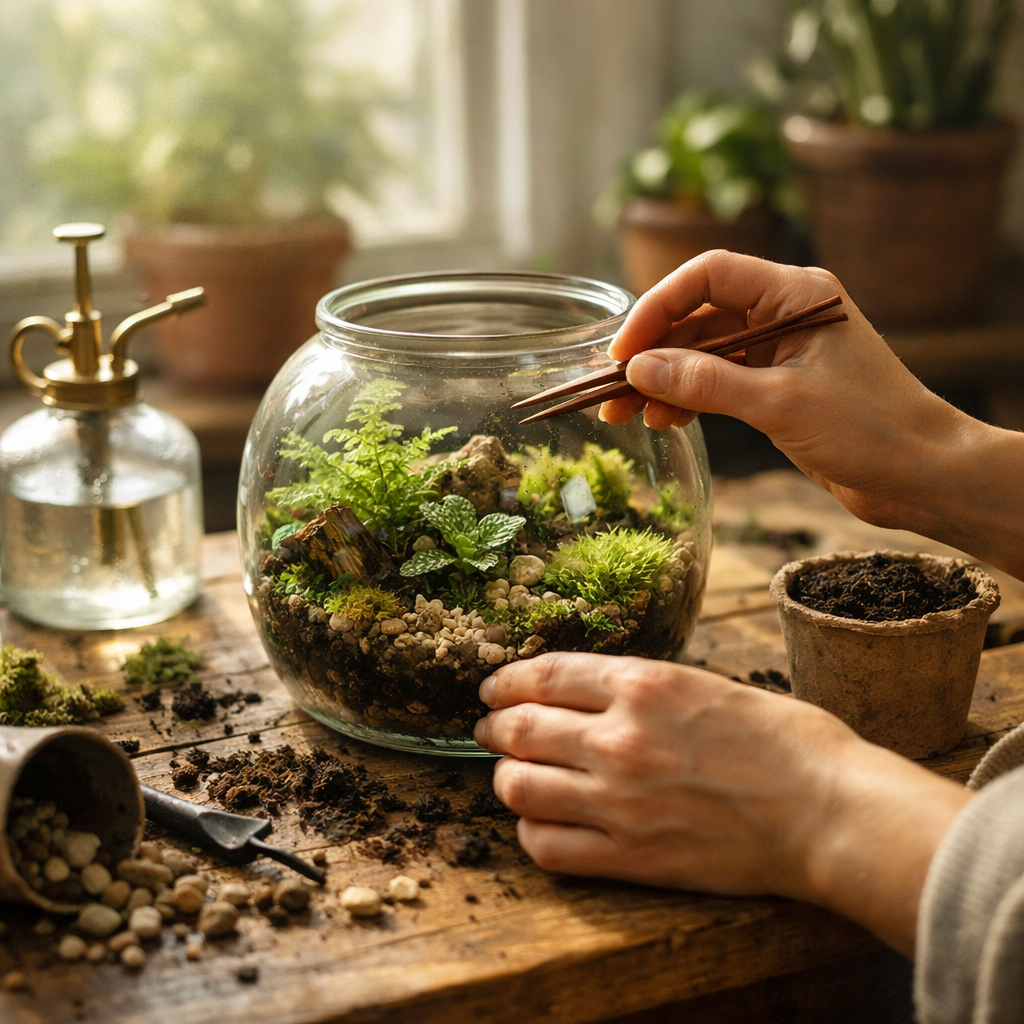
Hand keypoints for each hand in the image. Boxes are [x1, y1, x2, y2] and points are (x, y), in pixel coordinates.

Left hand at [475, 651, 970, 955]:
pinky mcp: (632, 857)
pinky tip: (541, 825)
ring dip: (506, 778)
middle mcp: (620, 738)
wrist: (830, 812)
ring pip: (520, 787)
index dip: (507, 680)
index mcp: (643, 685)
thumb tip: (594, 692)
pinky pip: (549, 848)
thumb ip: (645, 689)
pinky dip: (532, 833)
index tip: (494, 688)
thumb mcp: (709, 686)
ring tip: (513, 776)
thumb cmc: (788, 742)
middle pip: (520, 728)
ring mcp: (621, 801)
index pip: (544, 675)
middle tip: (488, 730)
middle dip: (494, 728)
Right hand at [600, 251, 967, 533]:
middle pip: (699, 317)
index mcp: (796, 293)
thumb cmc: (871, 429)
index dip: (658, 306)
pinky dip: (689, 400)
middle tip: (612, 389)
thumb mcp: (779, 404)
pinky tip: (664, 421)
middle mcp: (784, 312)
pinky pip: (718, 383)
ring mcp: (780, 350)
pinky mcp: (777, 386)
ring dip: (664, 382)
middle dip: (653, 353)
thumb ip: (705, 383)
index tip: (624, 350)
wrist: (921, 474)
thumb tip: (638, 370)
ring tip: (626, 415)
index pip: (709, 275)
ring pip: (703, 354)